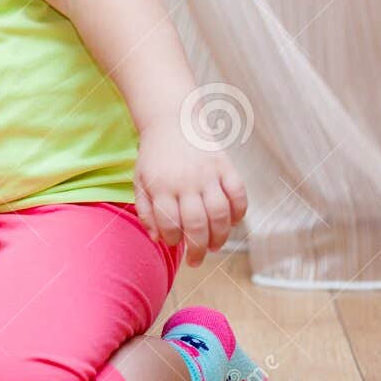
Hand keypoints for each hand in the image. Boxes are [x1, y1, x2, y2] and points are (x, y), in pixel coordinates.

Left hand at [132, 124, 247, 265]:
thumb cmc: (154, 156)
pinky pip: (239, 194)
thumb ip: (146, 211)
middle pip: (197, 225)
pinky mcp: (225, 166)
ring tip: (214, 246)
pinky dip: (240, 212)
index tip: (174, 243)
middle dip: (198, 249)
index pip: (170, 225)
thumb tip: (158, 238)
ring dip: (220, 236)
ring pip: (220, 214)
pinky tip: (233, 222)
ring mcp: (208, 174)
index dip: (173, 240)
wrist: (171, 119)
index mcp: (161, 187)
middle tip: (197, 261)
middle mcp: (186, 182)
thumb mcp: (140, 181)